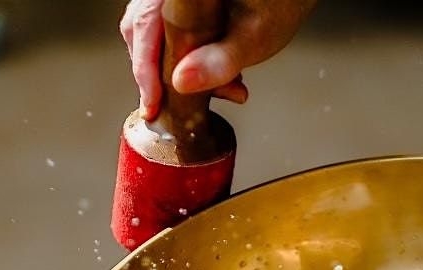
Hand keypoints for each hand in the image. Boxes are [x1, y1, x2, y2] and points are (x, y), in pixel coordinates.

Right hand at [120, 0, 315, 119]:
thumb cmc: (281, 4)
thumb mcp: (254, 38)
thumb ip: (220, 62)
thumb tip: (183, 83)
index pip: (142, 27)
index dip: (145, 72)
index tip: (152, 106)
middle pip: (141, 33)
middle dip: (164, 76)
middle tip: (183, 106)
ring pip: (154, 36)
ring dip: (180, 71)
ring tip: (221, 88)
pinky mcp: (180, 6)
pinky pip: (169, 34)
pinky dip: (189, 60)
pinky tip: (220, 75)